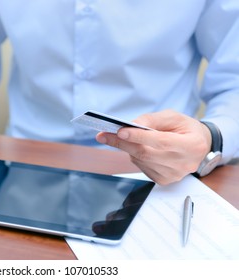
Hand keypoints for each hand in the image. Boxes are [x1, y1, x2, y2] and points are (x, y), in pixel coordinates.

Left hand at [96, 110, 211, 184]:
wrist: (198, 146)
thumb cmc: (185, 129)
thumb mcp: (173, 117)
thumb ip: (152, 120)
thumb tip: (131, 125)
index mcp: (192, 145)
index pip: (161, 142)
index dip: (139, 137)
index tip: (120, 131)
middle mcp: (184, 164)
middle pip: (146, 154)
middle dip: (122, 143)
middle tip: (103, 135)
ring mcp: (174, 175)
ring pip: (141, 161)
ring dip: (127, 148)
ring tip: (120, 137)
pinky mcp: (164, 181)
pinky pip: (141, 167)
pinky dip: (135, 156)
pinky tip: (136, 148)